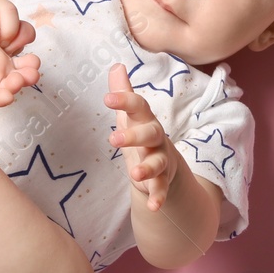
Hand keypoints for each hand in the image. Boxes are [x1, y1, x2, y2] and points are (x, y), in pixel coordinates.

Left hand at [104, 62, 176, 211]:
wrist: (165, 165)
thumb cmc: (142, 134)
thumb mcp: (131, 115)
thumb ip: (123, 93)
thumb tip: (116, 65)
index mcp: (145, 120)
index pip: (139, 107)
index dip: (125, 101)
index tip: (107, 98)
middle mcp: (156, 138)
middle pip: (150, 134)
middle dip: (133, 136)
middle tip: (113, 139)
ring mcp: (161, 159)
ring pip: (158, 162)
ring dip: (147, 167)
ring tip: (134, 174)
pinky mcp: (162, 180)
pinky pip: (161, 189)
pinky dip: (158, 197)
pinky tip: (153, 207)